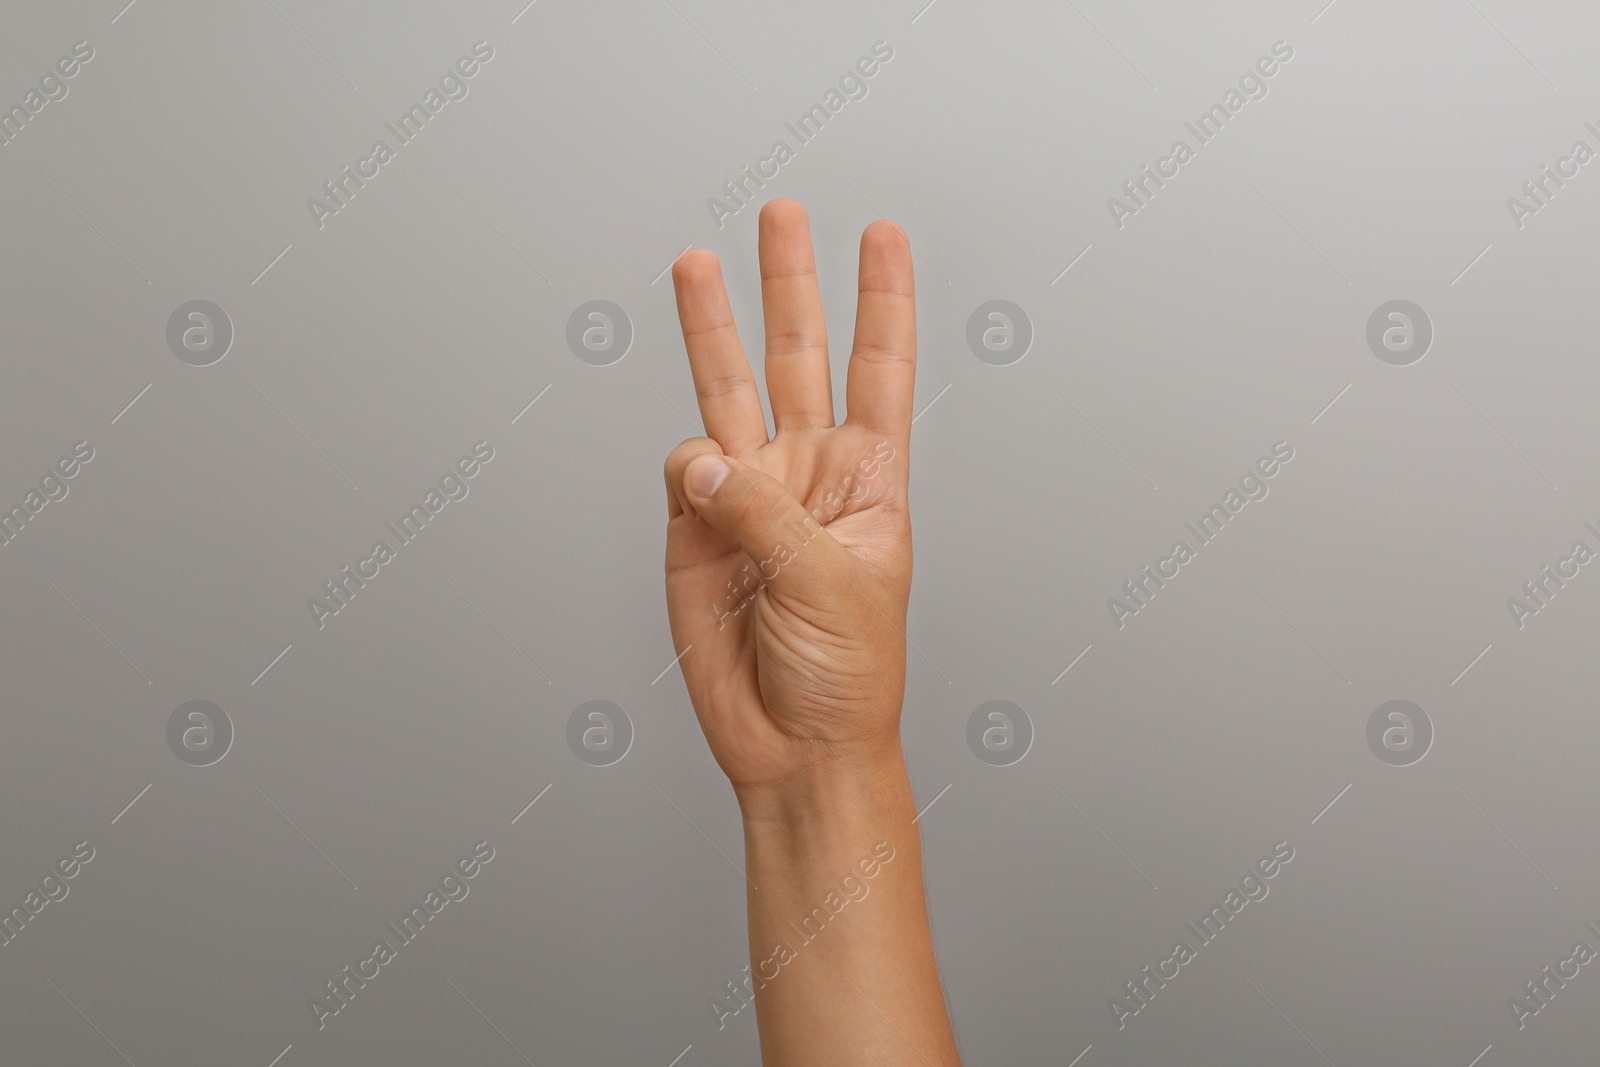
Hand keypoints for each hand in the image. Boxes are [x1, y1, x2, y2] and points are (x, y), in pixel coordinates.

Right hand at [663, 199, 916, 795]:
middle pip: (798, 357)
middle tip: (784, 215)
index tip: (883, 234)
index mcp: (869, 479)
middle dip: (790, 285)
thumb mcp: (830, 584)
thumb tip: (702, 460)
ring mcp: (748, 498)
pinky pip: (680, 473)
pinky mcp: (694, 531)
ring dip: (712, 328)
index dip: (882, 301)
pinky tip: (698, 501)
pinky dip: (684, 473)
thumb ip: (764, 513)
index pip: (879, 370)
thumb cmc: (847, 675)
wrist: (792, 747)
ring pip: (726, 391)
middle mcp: (808, 474)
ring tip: (696, 264)